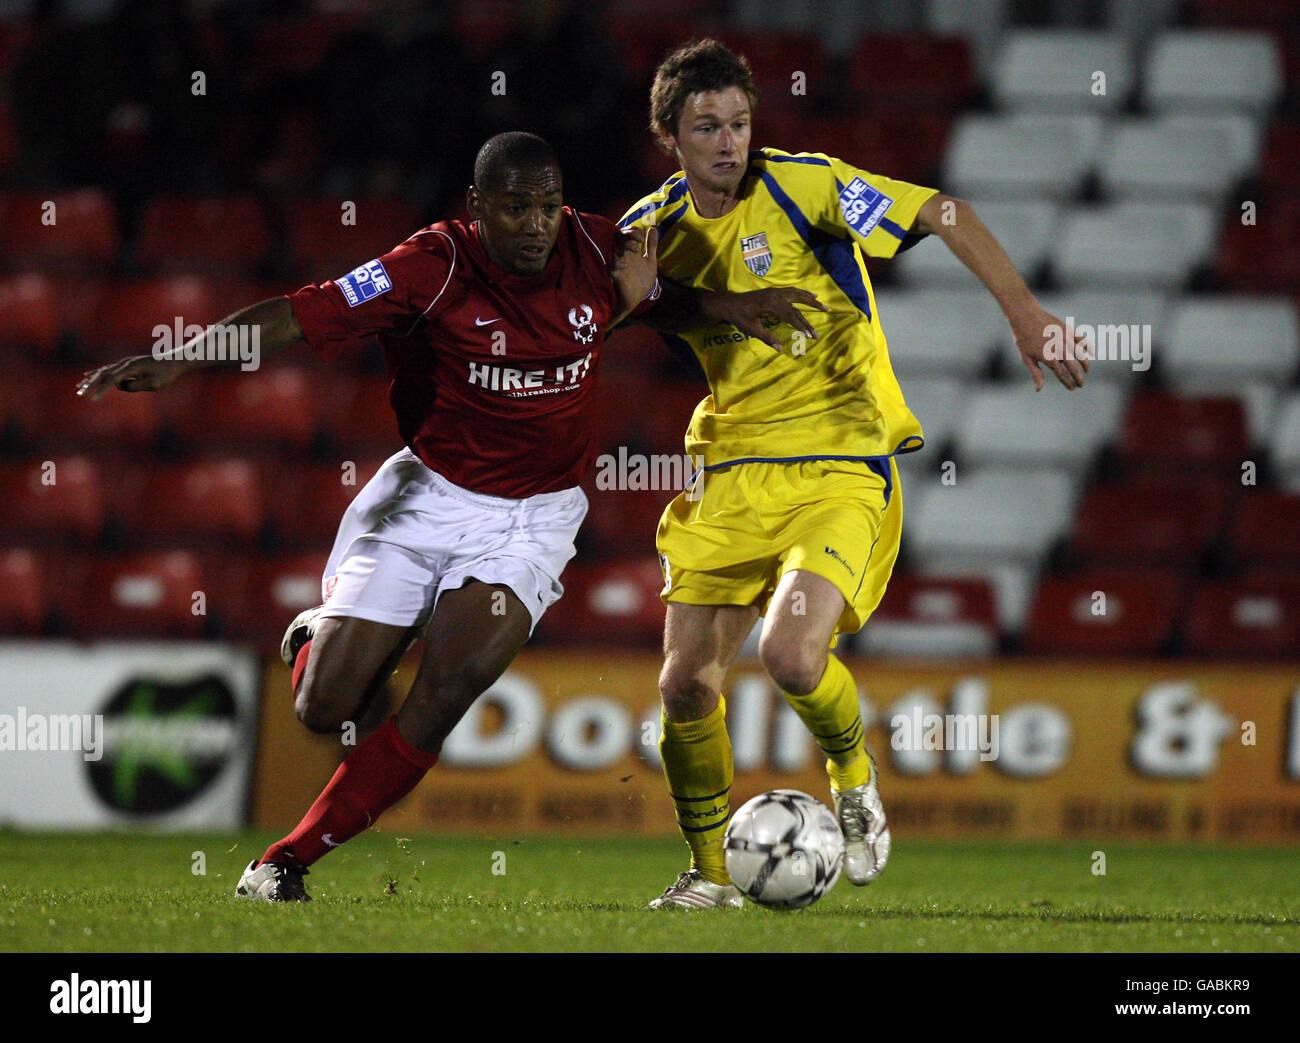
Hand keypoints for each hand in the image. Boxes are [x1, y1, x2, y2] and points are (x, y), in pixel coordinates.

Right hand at [76, 355, 183, 400]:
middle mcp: (125, 363)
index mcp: (131, 368)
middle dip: (91, 385)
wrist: (174, 361)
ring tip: (79, 388)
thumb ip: (136, 386)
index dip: (101, 391)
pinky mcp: (127, 365)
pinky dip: (97, 375)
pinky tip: (86, 377)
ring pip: (103, 372)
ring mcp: (125, 363)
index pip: (112, 380)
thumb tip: (121, 387)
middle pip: (103, 375)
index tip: (92, 400)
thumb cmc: (166, 374)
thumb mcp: (154, 384)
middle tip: (80, 395)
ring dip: (91, 380)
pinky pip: (108, 370)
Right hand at [611, 226, 659, 315]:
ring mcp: (619, 265)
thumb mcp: (650, 260)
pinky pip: (611, 267)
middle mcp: (624, 256)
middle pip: (619, 237)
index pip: (627, 234)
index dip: (634, 231)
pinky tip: (626, 265)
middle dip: (629, 234)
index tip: (643, 237)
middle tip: (640, 240)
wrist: (639, 298)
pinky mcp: (616, 277)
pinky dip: (616, 264)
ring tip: (637, 250)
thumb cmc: (642, 279)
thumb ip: (651, 245)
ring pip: (615, 249)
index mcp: (631, 251)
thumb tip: (653, 228)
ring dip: (625, 246)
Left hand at [708, 287, 827, 350]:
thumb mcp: (752, 329)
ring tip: (823, 306)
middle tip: (817, 332)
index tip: (810, 336)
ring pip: (798, 295)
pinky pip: (792, 291)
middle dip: (808, 321)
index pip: (791, 316)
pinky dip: (803, 293)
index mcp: (770, 305)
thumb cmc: (739, 317)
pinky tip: (810, 296)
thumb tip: (780, 349)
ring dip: (811, 301)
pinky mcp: (774, 290)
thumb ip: (767, 338)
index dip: (801, 327)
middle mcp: (775, 296)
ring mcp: (775, 291)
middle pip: (797, 308)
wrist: (729, 303)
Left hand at [1012, 308, 1090, 390]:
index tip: (1072, 388)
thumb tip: (1039, 389)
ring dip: (1085, 364)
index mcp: (1049, 359)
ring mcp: (1065, 339)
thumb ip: (1036, 373)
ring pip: (1080, 355)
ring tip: (1087, 371)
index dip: (1068, 383)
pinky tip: (1091, 352)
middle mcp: (1059, 350)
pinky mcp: (1068, 330)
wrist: (1026, 317)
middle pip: (1073, 368)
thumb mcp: (1027, 358)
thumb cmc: (1023, 339)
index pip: (1062, 375)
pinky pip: (1081, 339)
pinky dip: (1087, 346)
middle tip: (1081, 384)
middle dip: (1079, 378)